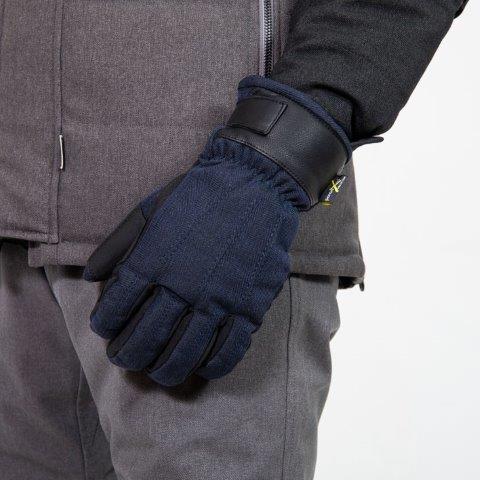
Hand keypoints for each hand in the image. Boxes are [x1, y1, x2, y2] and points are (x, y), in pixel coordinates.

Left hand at [83, 76, 349, 385]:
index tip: (107, 331)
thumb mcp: (147, 210)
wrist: (253, 184)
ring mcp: (217, 300)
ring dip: (165, 371)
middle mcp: (180, 287)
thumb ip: (116, 244)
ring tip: (159, 372)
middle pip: (144, 341)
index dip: (105, 327)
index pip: (114, 311)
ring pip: (183, 355)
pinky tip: (202, 366)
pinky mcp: (248, 306)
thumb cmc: (197, 196)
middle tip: (127, 359)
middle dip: (128, 356)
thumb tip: (90, 278)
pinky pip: (228, 351)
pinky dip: (211, 367)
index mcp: (151, 262)